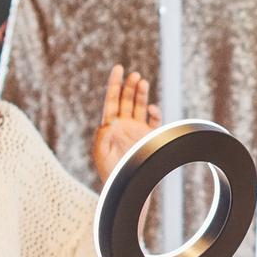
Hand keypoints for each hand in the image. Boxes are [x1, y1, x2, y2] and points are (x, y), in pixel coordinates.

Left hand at [92, 65, 160, 182]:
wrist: (127, 188)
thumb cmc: (111, 173)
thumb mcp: (101, 154)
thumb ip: (103, 137)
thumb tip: (109, 123)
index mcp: (110, 126)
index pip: (111, 99)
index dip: (114, 83)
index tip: (119, 68)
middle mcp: (124, 125)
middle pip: (126, 99)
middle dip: (129, 86)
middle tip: (133, 75)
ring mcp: (137, 130)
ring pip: (140, 106)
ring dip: (141, 94)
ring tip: (142, 81)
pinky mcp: (150, 137)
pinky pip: (154, 121)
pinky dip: (155, 113)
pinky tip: (152, 109)